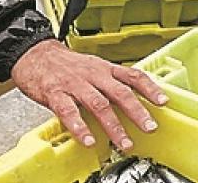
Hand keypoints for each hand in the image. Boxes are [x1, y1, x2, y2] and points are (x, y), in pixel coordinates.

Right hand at [11, 38, 166, 150]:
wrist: (34, 54)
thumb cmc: (64, 65)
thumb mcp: (92, 67)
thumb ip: (109, 83)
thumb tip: (131, 101)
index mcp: (103, 68)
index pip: (132, 75)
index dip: (149, 88)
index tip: (163, 101)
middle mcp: (92, 75)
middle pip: (119, 92)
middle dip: (137, 111)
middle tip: (150, 127)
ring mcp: (74, 84)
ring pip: (98, 104)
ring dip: (114, 126)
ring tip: (124, 143)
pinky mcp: (55, 94)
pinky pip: (69, 112)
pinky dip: (80, 127)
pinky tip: (88, 140)